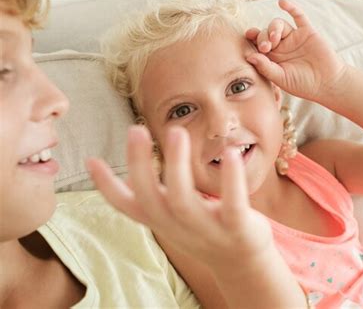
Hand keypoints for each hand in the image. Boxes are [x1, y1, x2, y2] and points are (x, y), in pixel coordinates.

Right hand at [87, 125, 273, 273]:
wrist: (241, 263)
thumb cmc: (200, 230)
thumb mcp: (168, 216)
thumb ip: (145, 197)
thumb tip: (109, 173)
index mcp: (160, 220)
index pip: (127, 206)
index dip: (106, 186)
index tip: (90, 159)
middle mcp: (178, 226)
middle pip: (150, 198)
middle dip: (139, 165)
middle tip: (136, 129)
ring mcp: (207, 229)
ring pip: (183, 200)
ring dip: (177, 165)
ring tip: (176, 132)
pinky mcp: (237, 227)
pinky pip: (232, 204)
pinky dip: (231, 180)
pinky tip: (231, 154)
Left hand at [246, 0, 346, 100]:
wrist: (326, 83)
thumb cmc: (302, 84)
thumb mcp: (281, 78)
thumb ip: (265, 68)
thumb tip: (249, 56)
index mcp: (271, 57)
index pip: (257, 44)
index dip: (252, 40)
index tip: (249, 40)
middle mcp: (281, 46)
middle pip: (266, 33)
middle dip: (263, 37)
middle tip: (265, 47)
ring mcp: (293, 38)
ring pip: (278, 24)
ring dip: (273, 28)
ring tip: (275, 38)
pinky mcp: (307, 32)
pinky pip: (298, 16)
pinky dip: (291, 8)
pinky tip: (282, 2)